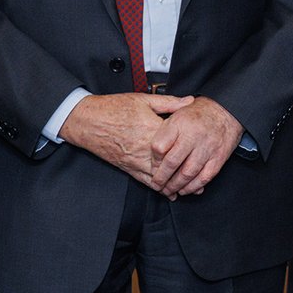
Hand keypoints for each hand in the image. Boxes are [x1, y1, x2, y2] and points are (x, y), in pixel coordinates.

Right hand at [58, 92, 194, 187]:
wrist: (87, 120)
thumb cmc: (114, 107)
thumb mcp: (144, 99)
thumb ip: (169, 102)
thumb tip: (190, 101)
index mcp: (151, 130)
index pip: (176, 143)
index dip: (191, 150)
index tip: (204, 152)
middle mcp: (144, 149)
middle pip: (169, 165)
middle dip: (185, 173)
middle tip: (201, 178)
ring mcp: (134, 160)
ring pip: (158, 178)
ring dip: (173, 185)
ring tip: (189, 189)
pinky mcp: (126, 167)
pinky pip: (144, 181)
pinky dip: (157, 188)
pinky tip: (167, 192)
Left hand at [149, 96, 244, 198]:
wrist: (227, 110)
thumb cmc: (199, 114)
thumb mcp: (176, 113)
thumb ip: (164, 132)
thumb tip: (154, 156)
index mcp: (179, 123)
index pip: (159, 147)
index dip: (153, 161)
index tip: (153, 168)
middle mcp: (193, 135)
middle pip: (171, 163)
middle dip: (161, 179)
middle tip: (157, 185)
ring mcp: (207, 147)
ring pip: (187, 173)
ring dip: (175, 186)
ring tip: (169, 190)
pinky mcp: (219, 157)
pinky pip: (204, 177)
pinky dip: (193, 187)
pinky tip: (186, 189)